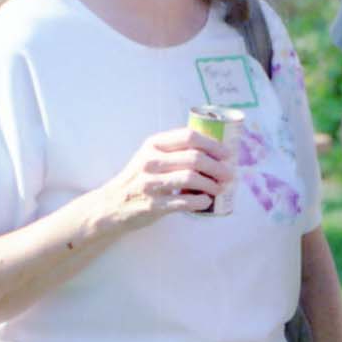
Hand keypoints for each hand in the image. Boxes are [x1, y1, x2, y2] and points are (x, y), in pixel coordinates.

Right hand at [102, 127, 235, 228]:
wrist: (113, 204)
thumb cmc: (139, 177)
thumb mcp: (151, 156)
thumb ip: (174, 150)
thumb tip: (215, 150)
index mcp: (153, 144)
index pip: (188, 137)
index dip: (212, 144)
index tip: (227, 153)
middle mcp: (150, 161)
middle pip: (194, 158)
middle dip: (217, 166)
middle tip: (229, 173)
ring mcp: (150, 183)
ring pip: (190, 178)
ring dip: (211, 184)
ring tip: (220, 188)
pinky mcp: (153, 205)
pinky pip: (183, 201)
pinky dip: (199, 201)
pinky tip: (206, 201)